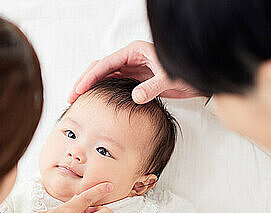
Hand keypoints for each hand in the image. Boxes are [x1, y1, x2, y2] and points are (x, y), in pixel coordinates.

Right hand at [68, 40, 200, 103]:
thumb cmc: (187, 71)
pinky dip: (102, 93)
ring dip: (91, 88)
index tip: (79, 89)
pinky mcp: (135, 80)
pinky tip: (95, 103)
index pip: (106, 63)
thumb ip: (152, 87)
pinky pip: (113, 85)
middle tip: (72, 97)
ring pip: (104, 77)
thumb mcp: (170, 79)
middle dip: (84, 82)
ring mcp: (132, 69)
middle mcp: (131, 59)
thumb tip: (135, 97)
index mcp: (135, 51)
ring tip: (78, 101)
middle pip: (100, 69)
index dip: (90, 77)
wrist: (199, 77)